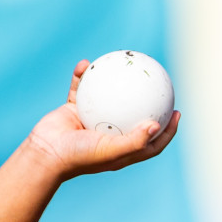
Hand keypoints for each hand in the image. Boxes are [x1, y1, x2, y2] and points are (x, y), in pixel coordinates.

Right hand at [21, 60, 180, 180]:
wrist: (45, 155)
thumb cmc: (78, 157)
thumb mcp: (110, 151)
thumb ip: (135, 140)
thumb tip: (157, 124)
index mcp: (120, 150)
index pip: (150, 141)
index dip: (167, 129)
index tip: (177, 112)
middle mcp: (108, 135)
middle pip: (134, 116)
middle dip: (148, 102)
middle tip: (160, 85)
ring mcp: (91, 121)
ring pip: (108, 97)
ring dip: (114, 80)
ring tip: (124, 64)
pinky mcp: (73, 110)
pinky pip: (81, 88)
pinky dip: (82, 76)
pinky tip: (85, 63)